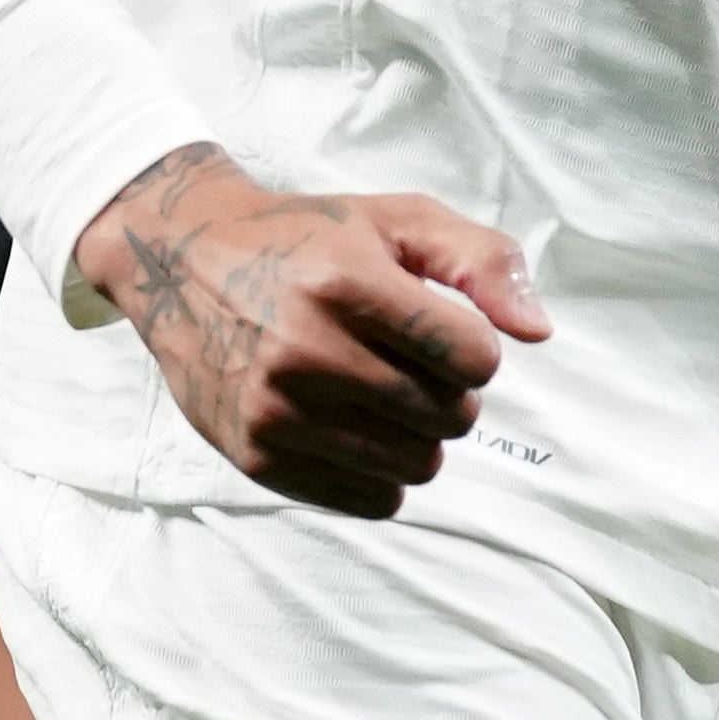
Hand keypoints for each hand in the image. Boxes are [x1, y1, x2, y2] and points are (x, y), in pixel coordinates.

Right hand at [73, 143, 548, 519]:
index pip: (476, 358)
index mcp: (347, 283)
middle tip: (405, 360)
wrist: (179, 262)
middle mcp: (306, 351)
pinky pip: (371, 499)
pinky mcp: (257, 457)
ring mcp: (276, 412)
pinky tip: (352, 426)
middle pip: (451, 416)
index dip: (474, 347)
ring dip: (418, 435)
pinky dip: (380, 471)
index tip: (442, 330)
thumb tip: (538, 331)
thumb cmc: (306, 239)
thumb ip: (481, 260)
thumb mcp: (396, 219)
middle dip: (448, 391)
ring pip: (417, 466)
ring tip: (380, 393)